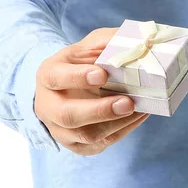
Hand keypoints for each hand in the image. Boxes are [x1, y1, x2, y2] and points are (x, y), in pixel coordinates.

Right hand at [33, 27, 149, 155]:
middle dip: (99, 111)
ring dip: (116, 124)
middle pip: (68, 116)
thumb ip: (108, 42)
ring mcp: (60, 130)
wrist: (68, 88)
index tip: (102, 74)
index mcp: (48, 75)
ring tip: (139, 109)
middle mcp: (48, 106)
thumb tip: (138, 42)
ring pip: (85, 136)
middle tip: (127, 102)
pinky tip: (137, 116)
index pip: (56, 78)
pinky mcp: (76, 145)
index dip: (78, 77)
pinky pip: (99, 145)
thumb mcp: (89, 46)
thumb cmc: (82, 63)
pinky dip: (122, 131)